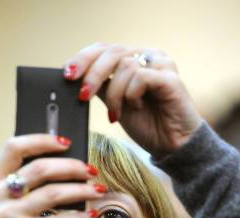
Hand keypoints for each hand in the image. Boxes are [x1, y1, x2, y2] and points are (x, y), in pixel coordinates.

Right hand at [0, 135, 105, 217]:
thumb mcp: (3, 209)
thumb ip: (21, 187)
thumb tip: (64, 165)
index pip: (13, 147)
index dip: (42, 140)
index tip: (66, 141)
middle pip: (40, 168)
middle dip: (72, 166)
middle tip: (91, 170)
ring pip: (54, 193)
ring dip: (82, 190)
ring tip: (98, 190)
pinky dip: (79, 217)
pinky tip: (90, 216)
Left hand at [63, 43, 201, 157]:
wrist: (173, 147)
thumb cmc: (147, 126)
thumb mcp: (115, 105)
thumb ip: (100, 88)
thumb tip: (73, 79)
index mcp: (134, 59)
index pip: (104, 48)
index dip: (83, 58)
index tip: (67, 75)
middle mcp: (148, 56)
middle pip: (111, 52)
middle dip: (92, 74)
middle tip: (82, 95)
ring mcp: (161, 64)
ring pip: (124, 65)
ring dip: (114, 94)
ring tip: (116, 114)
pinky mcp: (170, 78)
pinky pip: (140, 77)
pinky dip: (131, 94)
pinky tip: (136, 107)